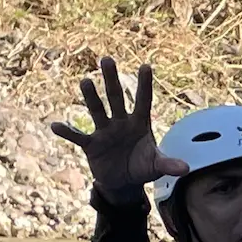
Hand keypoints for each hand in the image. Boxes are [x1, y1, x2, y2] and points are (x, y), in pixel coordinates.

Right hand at [51, 58, 188, 205]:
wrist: (123, 182)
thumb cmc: (142, 168)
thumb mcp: (156, 166)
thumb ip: (169, 164)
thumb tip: (186, 169)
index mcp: (139, 123)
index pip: (143, 101)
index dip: (144, 85)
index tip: (146, 66)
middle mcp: (121, 123)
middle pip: (116, 97)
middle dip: (112, 80)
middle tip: (107, 59)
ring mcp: (104, 131)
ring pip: (97, 110)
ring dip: (91, 97)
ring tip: (85, 81)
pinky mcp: (92, 145)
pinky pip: (78, 137)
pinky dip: (67, 132)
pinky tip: (56, 125)